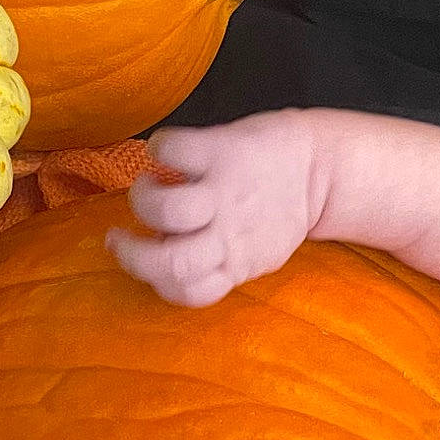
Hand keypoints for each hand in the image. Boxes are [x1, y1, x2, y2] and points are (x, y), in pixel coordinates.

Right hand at [107, 113, 320, 307]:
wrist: (322, 167)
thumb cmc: (276, 210)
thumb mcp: (254, 251)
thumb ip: (215, 257)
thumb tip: (159, 247)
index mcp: (234, 263)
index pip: (186, 291)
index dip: (153, 280)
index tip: (140, 258)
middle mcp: (228, 234)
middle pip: (171, 263)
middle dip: (131, 254)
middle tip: (117, 236)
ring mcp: (225, 193)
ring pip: (169, 211)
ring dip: (144, 200)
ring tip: (146, 188)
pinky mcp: (223, 150)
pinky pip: (173, 150)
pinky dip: (157, 148)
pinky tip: (163, 151)